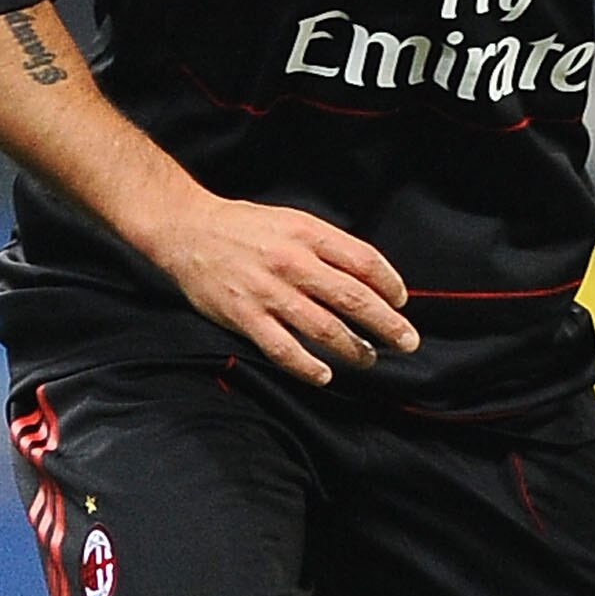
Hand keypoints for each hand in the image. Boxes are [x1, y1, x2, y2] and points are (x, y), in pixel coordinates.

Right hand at [141, 187, 419, 386]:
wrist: (188, 229)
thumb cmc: (245, 227)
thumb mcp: (291, 221)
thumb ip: (326, 246)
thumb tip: (366, 277)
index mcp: (308, 234)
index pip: (364, 261)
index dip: (389, 284)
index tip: (400, 301)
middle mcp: (293, 262)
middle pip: (354, 298)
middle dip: (387, 324)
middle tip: (407, 341)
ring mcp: (268, 292)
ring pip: (325, 328)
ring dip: (354, 349)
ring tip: (369, 358)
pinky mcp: (245, 316)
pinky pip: (284, 349)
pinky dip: (309, 366)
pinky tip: (325, 375)